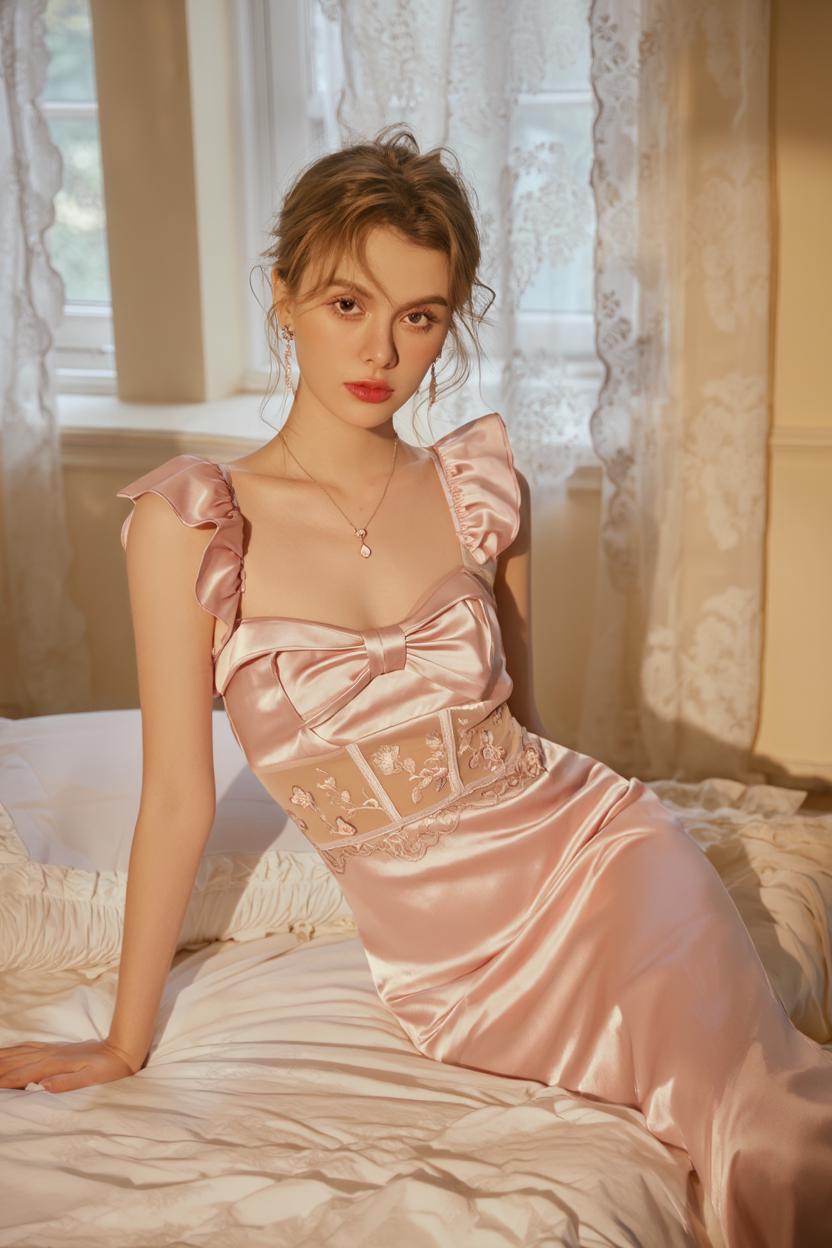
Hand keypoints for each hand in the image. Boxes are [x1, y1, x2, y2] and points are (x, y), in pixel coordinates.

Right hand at [0, 1038, 140, 1092]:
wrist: (120, 1050)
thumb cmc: (108, 1068)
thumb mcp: (90, 1079)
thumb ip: (67, 1082)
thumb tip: (44, 1085)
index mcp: (53, 1064)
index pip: (20, 1076)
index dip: (3, 1082)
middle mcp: (48, 1054)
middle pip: (14, 1063)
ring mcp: (50, 1050)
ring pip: (18, 1053)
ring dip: (2, 1059)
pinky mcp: (54, 1048)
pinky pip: (27, 1047)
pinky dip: (12, 1051)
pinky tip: (7, 1052)